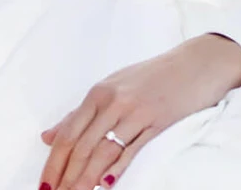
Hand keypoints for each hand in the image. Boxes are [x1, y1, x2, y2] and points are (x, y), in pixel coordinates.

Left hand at [37, 35, 240, 189]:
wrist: (196, 62)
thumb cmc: (154, 77)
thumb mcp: (114, 87)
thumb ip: (82, 113)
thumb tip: (47, 137)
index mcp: (99, 93)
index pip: (68, 134)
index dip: (53, 164)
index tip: (44, 186)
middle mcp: (113, 100)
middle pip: (81, 146)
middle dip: (65, 178)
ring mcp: (135, 110)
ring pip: (102, 151)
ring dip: (85, 180)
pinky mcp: (157, 121)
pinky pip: (132, 149)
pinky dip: (116, 170)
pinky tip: (105, 186)